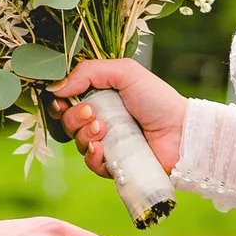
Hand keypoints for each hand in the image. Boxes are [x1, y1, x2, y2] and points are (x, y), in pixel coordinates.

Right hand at [52, 61, 186, 177]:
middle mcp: (101, 118)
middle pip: (68, 121)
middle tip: (94, 114)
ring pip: (77, 142)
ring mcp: (108, 142)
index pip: (68, 99)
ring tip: (103, 129)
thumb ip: (89, 72)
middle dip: (74, 117)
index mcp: (102, 95)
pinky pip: (91, 163)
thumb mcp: (125, 72)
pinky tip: (101, 149)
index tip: (66, 98)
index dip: (61, 100)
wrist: (181, 133)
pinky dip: (92, 156)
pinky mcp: (114, 163)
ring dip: (84, 135)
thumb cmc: (157, 99)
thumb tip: (55, 88)